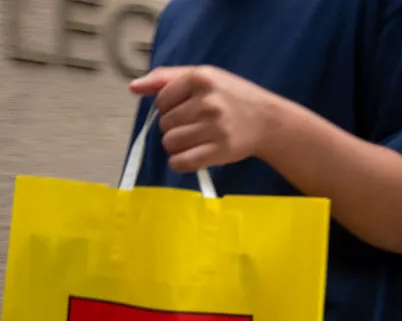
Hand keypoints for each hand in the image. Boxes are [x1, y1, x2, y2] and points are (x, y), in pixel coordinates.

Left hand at [129, 66, 279, 173]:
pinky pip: (182, 162)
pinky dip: (180, 162)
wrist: (268, 120)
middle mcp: (208, 101)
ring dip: (177, 145)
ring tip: (194, 139)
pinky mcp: (219, 151)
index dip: (169, 107)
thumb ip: (166, 78)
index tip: (187, 108)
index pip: (162, 100)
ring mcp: (214, 127)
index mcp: (201, 77)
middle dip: (174, 126)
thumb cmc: (232, 97)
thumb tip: (133, 88)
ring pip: (170, 143)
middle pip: (164, 123)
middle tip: (195, 124)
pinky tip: (191, 155)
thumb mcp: (203, 76)